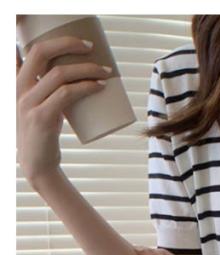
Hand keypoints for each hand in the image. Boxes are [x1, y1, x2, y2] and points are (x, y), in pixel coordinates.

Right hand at [16, 34, 110, 183]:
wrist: (37, 165)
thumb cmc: (43, 133)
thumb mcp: (39, 105)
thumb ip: (48, 88)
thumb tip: (74, 73)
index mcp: (14, 80)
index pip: (17, 47)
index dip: (22, 24)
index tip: (51, 22)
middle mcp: (16, 87)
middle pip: (40, 51)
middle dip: (67, 43)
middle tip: (90, 46)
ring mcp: (27, 102)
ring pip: (58, 74)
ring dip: (86, 68)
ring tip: (106, 71)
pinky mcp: (41, 118)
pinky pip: (66, 95)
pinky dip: (86, 87)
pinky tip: (99, 86)